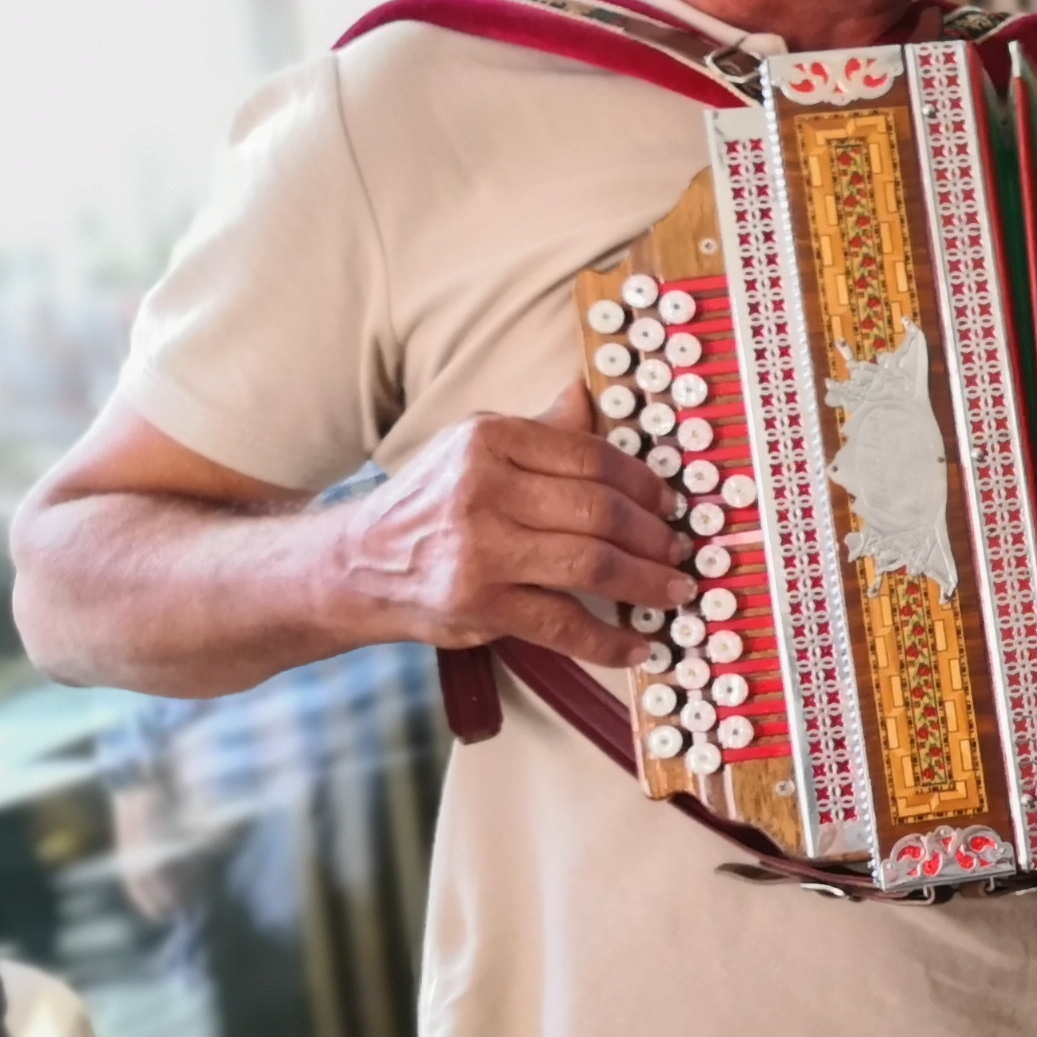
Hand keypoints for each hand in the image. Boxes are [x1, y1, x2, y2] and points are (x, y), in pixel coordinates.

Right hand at [328, 382, 702, 670]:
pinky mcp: (477, 602)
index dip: (644, 483)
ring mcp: (478, 548)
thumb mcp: (473, 450)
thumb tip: (590, 394)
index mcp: (488, 439)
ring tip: (674, 591)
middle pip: (599, 510)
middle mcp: (481, 488)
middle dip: (654, 536)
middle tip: (680, 550)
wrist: (355, 564)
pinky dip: (609, 640)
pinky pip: (563, 623)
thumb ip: (538, 430)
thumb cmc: (431, 504)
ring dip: (647, 582)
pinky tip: (637, 643)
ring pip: (590, 564)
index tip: (670, 503)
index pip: (591, 456)